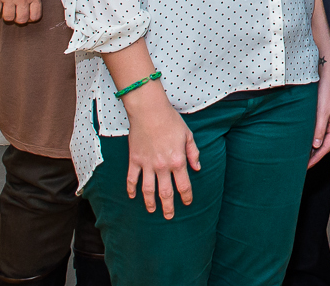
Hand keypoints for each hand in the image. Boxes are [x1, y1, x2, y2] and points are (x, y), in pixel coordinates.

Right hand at [122, 84, 199, 218]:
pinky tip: (132, 196)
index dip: (186, 196)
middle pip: (165, 192)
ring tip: (152, 211)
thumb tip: (198, 169)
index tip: (187, 203)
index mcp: (178, 161)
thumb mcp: (188, 135)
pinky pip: (132, 179)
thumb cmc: (171, 121)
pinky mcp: (134, 160)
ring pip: (148, 190)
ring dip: (150, 202)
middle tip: (169, 217)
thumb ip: (193, 153)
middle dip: (168, 207)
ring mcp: (147, 165)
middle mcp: (162, 166)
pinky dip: (131, 189)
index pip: (183, 185)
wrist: (149, 112)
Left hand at [308, 71, 329, 168]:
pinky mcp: (323, 117)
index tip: (307, 166)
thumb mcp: (322, 112)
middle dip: (314, 156)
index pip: (325, 147)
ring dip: (312, 148)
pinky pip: (317, 132)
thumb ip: (319, 129)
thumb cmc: (326, 92)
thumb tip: (315, 145)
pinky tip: (304, 142)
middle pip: (323, 145)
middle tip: (302, 165)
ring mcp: (328, 121)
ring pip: (320, 139)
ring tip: (302, 157)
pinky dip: (311, 139)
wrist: (326, 78)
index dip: (316, 158)